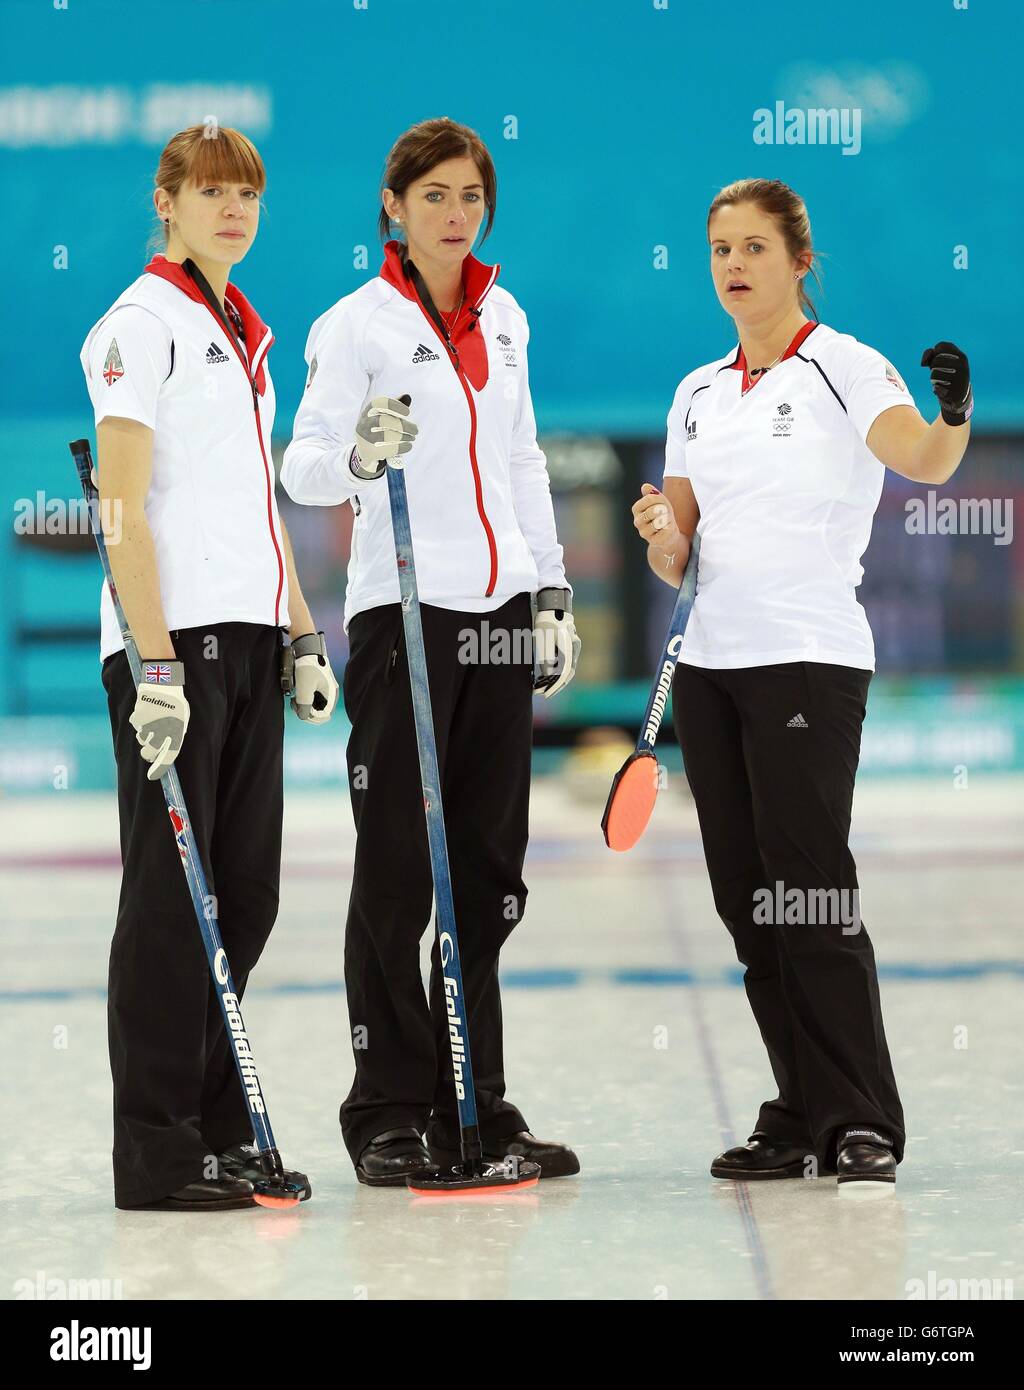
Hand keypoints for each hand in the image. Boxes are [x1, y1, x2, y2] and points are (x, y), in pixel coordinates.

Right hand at [128, 659, 188, 780]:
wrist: (164, 680)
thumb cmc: (175, 700)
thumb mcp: (183, 717)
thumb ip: (178, 733)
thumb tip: (167, 750)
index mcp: (177, 730)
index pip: (168, 756)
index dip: (159, 768)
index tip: (152, 776)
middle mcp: (163, 728)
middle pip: (149, 752)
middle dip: (147, 753)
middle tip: (148, 750)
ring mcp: (150, 722)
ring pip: (141, 738)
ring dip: (144, 734)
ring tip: (152, 721)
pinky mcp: (138, 714)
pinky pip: (135, 724)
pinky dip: (138, 720)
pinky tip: (146, 711)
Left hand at [287, 632, 338, 722]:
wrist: (307, 648)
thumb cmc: (308, 666)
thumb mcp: (304, 688)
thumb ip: (304, 706)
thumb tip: (303, 716)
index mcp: (331, 695)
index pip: (323, 716)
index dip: (311, 717)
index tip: (300, 709)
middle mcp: (330, 693)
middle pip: (319, 711)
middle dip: (306, 710)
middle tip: (295, 704)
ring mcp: (325, 689)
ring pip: (315, 705)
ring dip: (304, 704)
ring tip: (295, 698)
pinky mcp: (319, 684)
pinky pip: (313, 697)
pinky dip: (305, 698)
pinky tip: (298, 693)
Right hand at [351, 396, 418, 477]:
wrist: (365, 451)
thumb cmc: (378, 429)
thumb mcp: (383, 416)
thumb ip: (395, 407)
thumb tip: (407, 396)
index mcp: (368, 411)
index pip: (379, 403)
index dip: (394, 406)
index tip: (408, 412)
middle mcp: (364, 423)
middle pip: (384, 421)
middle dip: (404, 426)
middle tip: (416, 430)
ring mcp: (365, 438)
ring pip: (386, 436)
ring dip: (404, 437)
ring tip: (412, 438)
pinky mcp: (370, 451)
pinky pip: (388, 449)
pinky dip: (402, 447)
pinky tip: (408, 446)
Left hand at [533, 589, 580, 698]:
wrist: (553, 605)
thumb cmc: (546, 620)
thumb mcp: (543, 638)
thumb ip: (546, 657)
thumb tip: (547, 675)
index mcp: (569, 648)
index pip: (563, 673)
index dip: (554, 686)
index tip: (544, 694)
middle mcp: (574, 649)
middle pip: (567, 673)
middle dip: (554, 686)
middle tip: (541, 694)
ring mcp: (572, 648)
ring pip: (566, 669)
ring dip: (555, 679)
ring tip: (541, 687)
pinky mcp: (568, 646)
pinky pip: (564, 663)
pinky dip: (556, 671)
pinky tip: (545, 675)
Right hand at [632, 483, 681, 555]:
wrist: (668, 533)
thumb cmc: (662, 515)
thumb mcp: (660, 501)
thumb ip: (653, 493)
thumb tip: (645, 486)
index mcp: (636, 509)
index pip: (649, 499)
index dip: (660, 499)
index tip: (662, 503)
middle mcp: (637, 521)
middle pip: (653, 510)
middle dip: (664, 510)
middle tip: (666, 513)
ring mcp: (644, 532)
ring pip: (659, 521)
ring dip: (667, 519)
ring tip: (666, 521)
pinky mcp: (653, 541)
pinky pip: (664, 530)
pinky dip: (669, 528)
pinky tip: (666, 529)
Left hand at [921, 341, 971, 424]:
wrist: (958, 396)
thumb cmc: (947, 374)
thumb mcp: (941, 361)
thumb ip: (930, 354)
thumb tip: (923, 362)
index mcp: (961, 356)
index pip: (941, 346)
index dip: (934, 352)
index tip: (936, 359)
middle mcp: (963, 366)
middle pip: (936, 360)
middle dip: (933, 367)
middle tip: (939, 372)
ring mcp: (960, 380)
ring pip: (934, 374)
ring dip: (933, 379)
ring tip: (941, 381)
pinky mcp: (954, 393)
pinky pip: (937, 388)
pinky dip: (936, 389)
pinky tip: (942, 390)